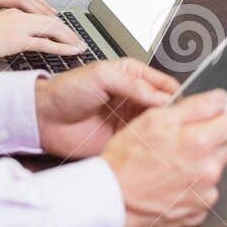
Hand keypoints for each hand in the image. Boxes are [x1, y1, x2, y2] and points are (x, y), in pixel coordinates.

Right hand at [0, 10, 85, 65]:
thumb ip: (0, 34)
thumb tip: (7, 42)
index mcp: (8, 13)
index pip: (37, 16)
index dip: (54, 23)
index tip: (63, 31)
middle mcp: (16, 16)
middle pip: (50, 20)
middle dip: (67, 30)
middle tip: (78, 39)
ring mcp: (17, 26)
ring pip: (52, 29)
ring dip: (69, 38)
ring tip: (79, 46)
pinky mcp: (16, 39)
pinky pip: (46, 43)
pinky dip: (63, 47)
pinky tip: (72, 51)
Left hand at [33, 57, 180, 158]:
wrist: (44, 119)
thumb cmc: (67, 90)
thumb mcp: (101, 75)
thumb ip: (133, 84)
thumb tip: (162, 97)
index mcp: (134, 76)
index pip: (166, 85)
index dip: (175, 96)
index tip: (182, 108)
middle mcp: (135, 98)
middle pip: (166, 107)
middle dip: (174, 116)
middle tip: (180, 127)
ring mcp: (130, 121)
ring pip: (159, 127)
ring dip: (165, 133)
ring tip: (171, 140)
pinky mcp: (124, 141)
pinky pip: (144, 144)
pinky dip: (152, 147)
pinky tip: (156, 150)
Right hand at [102, 89, 226, 226]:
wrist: (111, 200)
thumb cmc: (127, 159)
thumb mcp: (155, 118)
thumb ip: (196, 106)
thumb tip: (222, 99)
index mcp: (201, 142)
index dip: (224, 115)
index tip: (213, 117)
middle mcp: (209, 169)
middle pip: (225, 145)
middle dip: (208, 139)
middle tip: (179, 142)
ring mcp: (205, 193)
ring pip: (214, 168)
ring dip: (200, 164)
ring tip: (171, 165)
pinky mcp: (199, 211)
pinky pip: (205, 191)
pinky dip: (192, 187)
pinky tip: (171, 183)